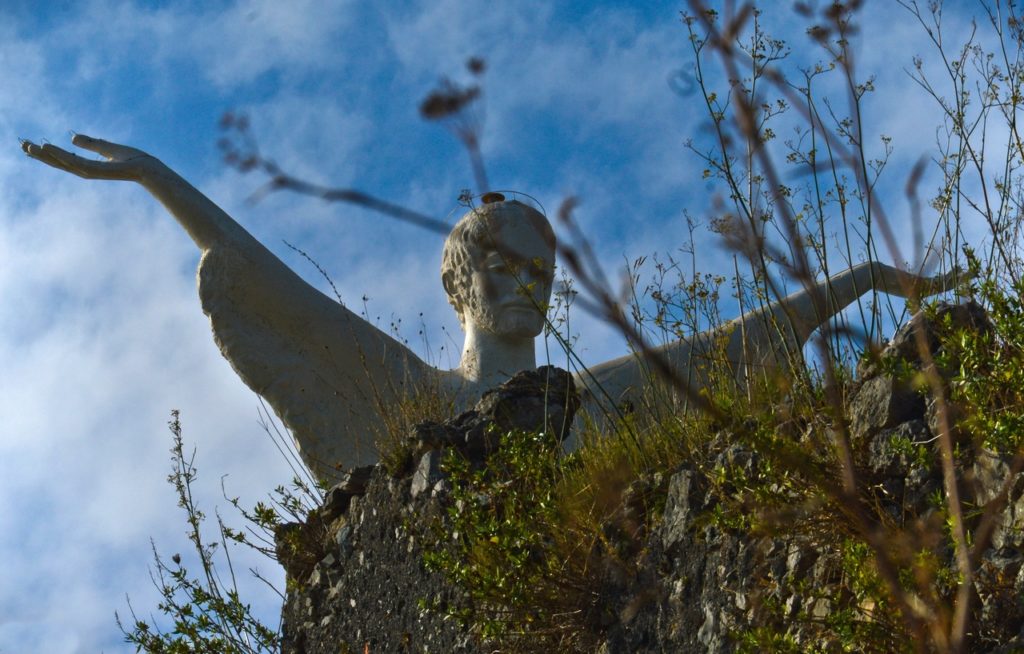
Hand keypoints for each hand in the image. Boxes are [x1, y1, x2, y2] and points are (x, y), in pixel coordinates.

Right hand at [21, 134, 159, 180]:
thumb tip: (72, 137)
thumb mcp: (108, 148)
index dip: (46, 154)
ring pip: (62, 163)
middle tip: (21, 144)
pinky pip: (75, 162)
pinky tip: (47, 147)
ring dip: (44, 155)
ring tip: (28, 145)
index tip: (30, 145)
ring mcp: (91, 172)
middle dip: (39, 155)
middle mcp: (87, 171)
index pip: (63, 160)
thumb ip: (92, 143)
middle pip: (58, 163)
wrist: (149, 169)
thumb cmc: (133, 160)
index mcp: (89, 166)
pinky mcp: (97, 171)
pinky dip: (60, 155)